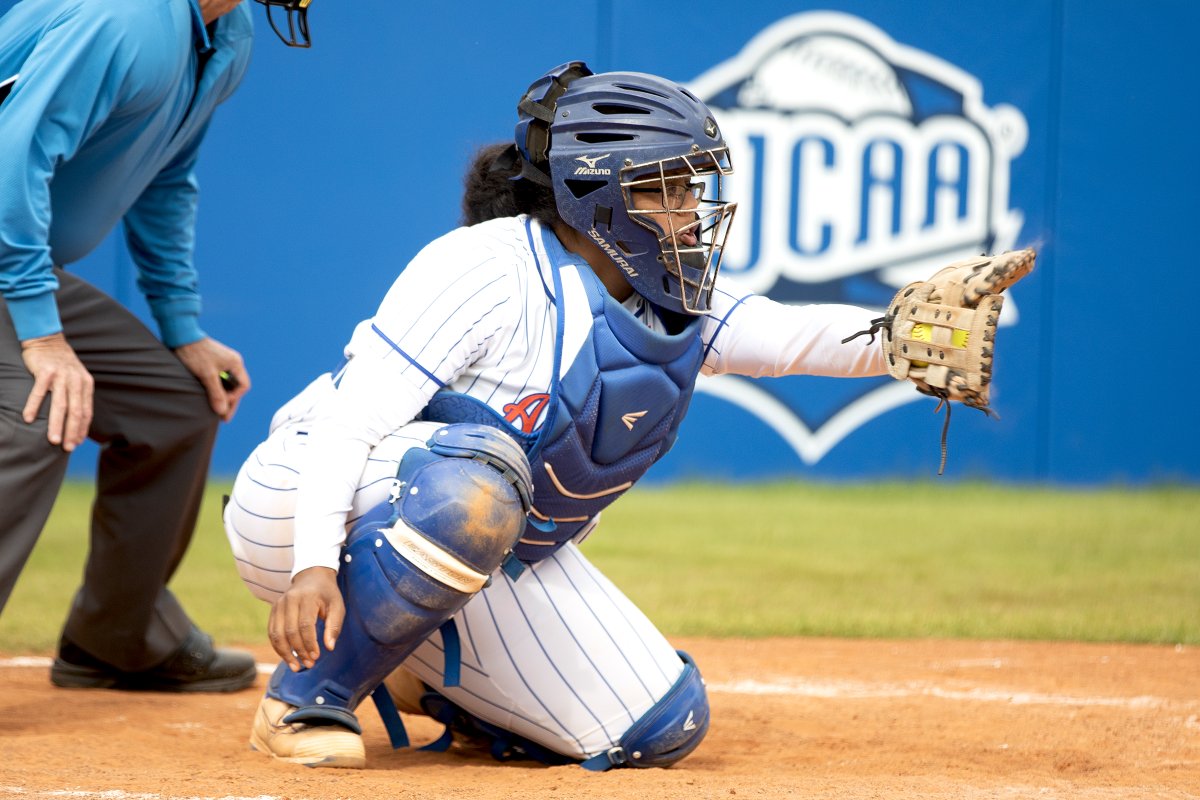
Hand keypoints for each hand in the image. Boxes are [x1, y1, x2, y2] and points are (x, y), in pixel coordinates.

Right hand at [20, 333, 93, 451]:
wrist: (48, 340)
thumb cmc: (61, 363)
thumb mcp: (76, 378)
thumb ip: (77, 395)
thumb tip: (77, 420)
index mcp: (86, 384)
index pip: (86, 411)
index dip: (82, 428)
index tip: (77, 443)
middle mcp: (76, 381)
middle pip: (75, 411)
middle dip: (72, 431)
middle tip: (67, 448)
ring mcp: (61, 376)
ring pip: (59, 405)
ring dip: (56, 424)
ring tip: (52, 440)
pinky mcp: (45, 371)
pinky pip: (38, 392)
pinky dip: (34, 406)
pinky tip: (28, 419)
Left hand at [172, 336, 249, 421]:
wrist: (181, 335)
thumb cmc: (194, 353)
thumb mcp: (206, 375)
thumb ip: (216, 393)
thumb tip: (222, 411)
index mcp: (235, 363)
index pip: (243, 386)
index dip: (234, 399)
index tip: (222, 406)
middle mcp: (233, 362)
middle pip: (237, 387)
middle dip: (229, 402)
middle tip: (222, 418)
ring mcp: (224, 362)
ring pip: (228, 384)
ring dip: (223, 396)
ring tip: (215, 409)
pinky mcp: (214, 362)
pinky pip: (220, 379)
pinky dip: (217, 390)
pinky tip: (210, 397)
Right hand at [268, 566, 344, 671]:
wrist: (311, 576)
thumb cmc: (327, 594)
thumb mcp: (337, 606)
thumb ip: (334, 626)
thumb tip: (329, 647)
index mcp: (307, 598)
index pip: (305, 625)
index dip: (309, 643)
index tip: (316, 656)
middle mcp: (289, 600)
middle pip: (290, 631)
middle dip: (299, 651)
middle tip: (309, 664)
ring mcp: (278, 605)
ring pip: (277, 634)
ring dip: (285, 653)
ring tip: (296, 666)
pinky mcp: (273, 611)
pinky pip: (272, 633)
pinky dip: (278, 647)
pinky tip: (288, 657)